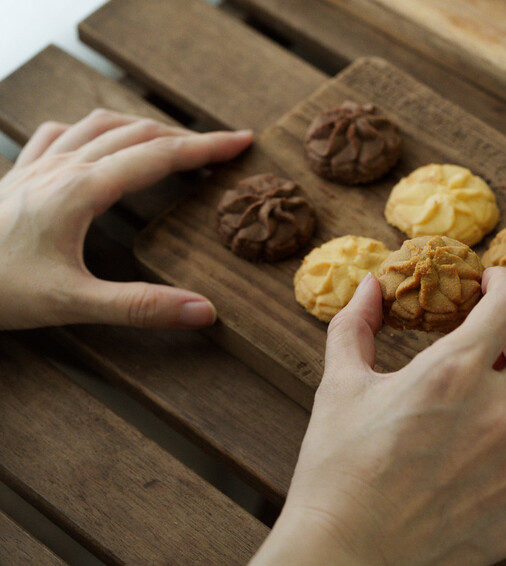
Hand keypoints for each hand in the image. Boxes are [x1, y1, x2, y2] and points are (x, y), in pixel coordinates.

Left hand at [0, 109, 251, 329]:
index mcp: (82, 190)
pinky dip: (94, 129)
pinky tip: (97, 141)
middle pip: (137, 134)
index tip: (241, 141)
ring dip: (145, 128)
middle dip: (186, 137)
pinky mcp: (19, 174)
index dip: (205, 148)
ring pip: (101, 125)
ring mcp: (37, 165)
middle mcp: (62, 167)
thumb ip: (141, 306)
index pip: (159, 156)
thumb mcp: (73, 303)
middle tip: (222, 147)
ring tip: (174, 142)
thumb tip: (203, 311)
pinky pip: (60, 132)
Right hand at [252, 267, 505, 565]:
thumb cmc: (336, 470)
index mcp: (453, 373)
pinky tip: (472, 474)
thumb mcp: (339, 386)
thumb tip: (369, 286)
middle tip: (502, 345)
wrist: (345, 556)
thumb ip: (356, 326)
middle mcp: (500, 415)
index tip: (492, 288)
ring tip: (482, 418)